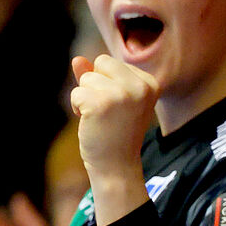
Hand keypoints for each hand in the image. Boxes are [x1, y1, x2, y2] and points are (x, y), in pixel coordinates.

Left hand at [69, 55, 158, 221]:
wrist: (116, 166)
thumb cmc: (115, 133)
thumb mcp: (112, 100)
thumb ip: (97, 77)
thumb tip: (77, 59)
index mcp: (149, 82)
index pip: (110, 62)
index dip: (105, 84)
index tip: (117, 108)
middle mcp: (140, 86)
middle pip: (100, 63)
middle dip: (93, 85)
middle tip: (105, 112)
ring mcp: (122, 93)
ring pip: (86, 78)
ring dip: (85, 98)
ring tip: (100, 119)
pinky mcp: (101, 103)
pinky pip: (76, 93)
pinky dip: (77, 108)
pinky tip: (90, 123)